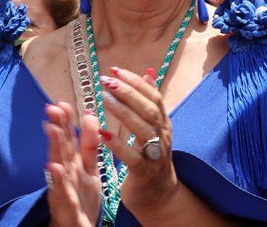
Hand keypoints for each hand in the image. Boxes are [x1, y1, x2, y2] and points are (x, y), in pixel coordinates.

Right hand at [44, 102, 100, 226]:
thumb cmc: (81, 198)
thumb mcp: (89, 168)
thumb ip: (89, 144)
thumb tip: (90, 115)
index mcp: (74, 163)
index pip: (69, 138)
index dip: (66, 120)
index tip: (62, 102)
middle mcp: (66, 173)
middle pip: (61, 147)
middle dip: (57, 127)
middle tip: (53, 107)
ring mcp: (63, 189)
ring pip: (58, 166)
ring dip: (54, 147)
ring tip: (52, 128)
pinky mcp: (65, 206)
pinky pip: (61, 192)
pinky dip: (57, 180)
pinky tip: (54, 167)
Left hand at [99, 67, 179, 216]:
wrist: (158, 196)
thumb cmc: (152, 158)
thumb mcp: (154, 128)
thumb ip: (149, 102)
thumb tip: (147, 73)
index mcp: (164, 124)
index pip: (153, 97)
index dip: (136, 82)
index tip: (115, 70)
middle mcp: (163, 136)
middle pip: (149, 110)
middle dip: (128, 92)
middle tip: (107, 80)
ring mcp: (155, 155)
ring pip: (142, 129)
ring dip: (123, 112)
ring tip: (104, 98)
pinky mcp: (144, 173)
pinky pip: (132, 157)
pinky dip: (118, 145)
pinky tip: (103, 134)